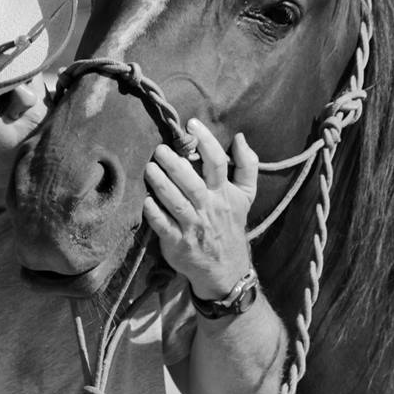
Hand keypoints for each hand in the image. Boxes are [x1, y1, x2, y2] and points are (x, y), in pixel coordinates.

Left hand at [142, 119, 257, 299]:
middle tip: (160, 148)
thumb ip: (247, 166)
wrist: (226, 268)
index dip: (206, 142)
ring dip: (161, 185)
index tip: (192, 124)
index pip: (217, 164)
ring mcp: (192, 227)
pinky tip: (145, 201)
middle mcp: (209, 209)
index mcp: (224, 194)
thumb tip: (240, 137)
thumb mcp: (246, 196)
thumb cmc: (230, 225)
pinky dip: (155, 214)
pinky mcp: (177, 244)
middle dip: (175, 165)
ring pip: (176, 203)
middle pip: (192, 183)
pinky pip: (164, 227)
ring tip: (149, 168)